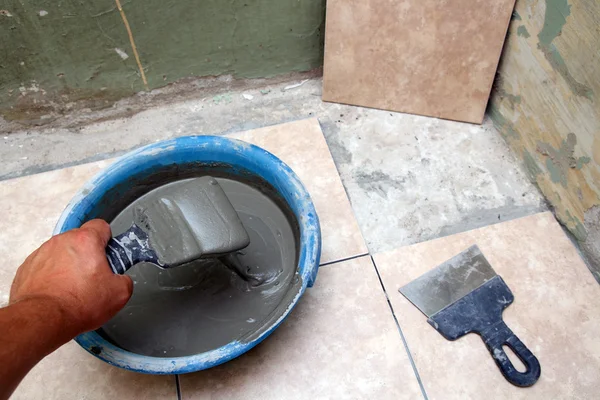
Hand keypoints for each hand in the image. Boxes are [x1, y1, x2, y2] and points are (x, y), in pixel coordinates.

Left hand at [9, 219, 132, 338]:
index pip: (101, 226)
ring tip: (73, 288)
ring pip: (61, 253)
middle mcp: (61, 241)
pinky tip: (57, 293)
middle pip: (80, 240)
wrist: (43, 320)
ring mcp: (41, 253)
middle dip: (87, 255)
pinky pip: (44, 266)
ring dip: (68, 265)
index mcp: (85, 241)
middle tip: (93, 277)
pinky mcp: (27, 268)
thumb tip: (120, 280)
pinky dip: (51, 276)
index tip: (108, 255)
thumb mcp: (119, 293)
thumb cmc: (77, 304)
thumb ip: (125, 279)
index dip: (108, 240)